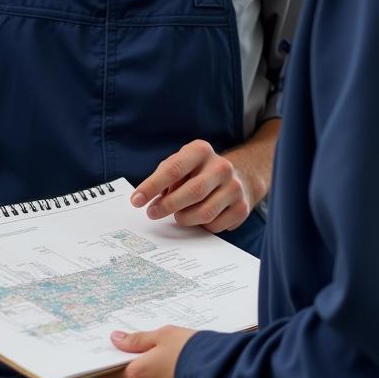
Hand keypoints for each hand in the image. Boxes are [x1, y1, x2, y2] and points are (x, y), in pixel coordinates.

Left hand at [99, 326, 195, 377]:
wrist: (219, 377)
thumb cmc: (190, 351)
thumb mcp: (164, 335)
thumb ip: (138, 340)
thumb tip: (116, 339)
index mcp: (136, 374)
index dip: (110, 369)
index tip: (118, 359)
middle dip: (138, 373)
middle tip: (154, 356)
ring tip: (173, 367)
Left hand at [132, 140, 251, 233]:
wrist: (239, 177)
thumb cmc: (199, 171)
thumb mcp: (182, 163)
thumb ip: (164, 176)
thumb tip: (150, 200)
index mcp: (201, 151)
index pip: (174, 169)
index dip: (152, 186)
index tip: (136, 200)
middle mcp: (221, 167)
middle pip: (192, 192)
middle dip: (168, 206)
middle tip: (152, 213)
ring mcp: (234, 187)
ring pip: (204, 213)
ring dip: (184, 218)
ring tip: (178, 215)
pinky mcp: (241, 208)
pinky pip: (214, 225)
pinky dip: (201, 226)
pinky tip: (199, 218)